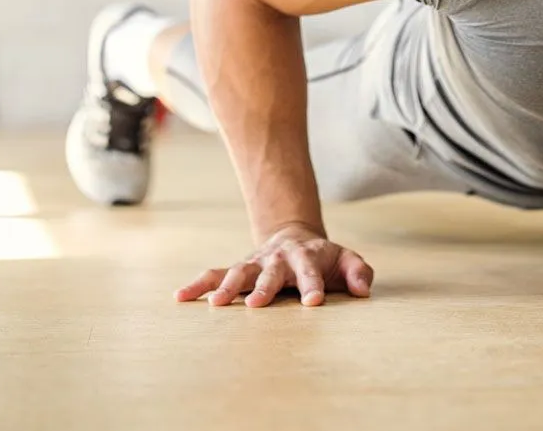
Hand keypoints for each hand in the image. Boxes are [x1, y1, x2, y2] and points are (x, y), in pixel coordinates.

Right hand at [176, 222, 374, 306]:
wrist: (294, 237)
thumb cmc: (324, 258)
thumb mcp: (346, 260)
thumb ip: (358, 272)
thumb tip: (362, 291)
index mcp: (307, 256)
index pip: (311, 271)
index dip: (313, 286)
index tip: (313, 303)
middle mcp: (278, 259)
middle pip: (271, 272)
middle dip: (264, 287)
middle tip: (256, 304)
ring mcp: (256, 263)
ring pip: (239, 272)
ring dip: (227, 287)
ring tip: (214, 304)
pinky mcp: (238, 269)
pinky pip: (215, 275)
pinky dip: (198, 284)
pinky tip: (180, 296)